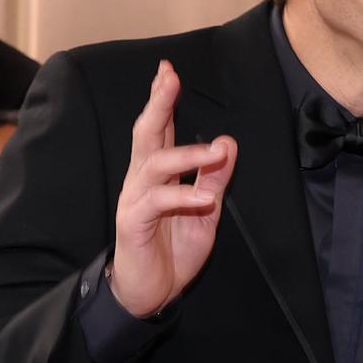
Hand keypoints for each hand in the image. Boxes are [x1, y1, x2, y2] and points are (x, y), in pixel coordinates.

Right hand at [111, 61, 234, 318]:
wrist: (149, 292)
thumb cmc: (172, 251)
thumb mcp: (205, 213)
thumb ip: (214, 180)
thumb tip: (228, 144)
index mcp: (157, 173)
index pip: (160, 129)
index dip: (163, 99)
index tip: (168, 70)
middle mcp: (142, 179)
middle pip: (147, 133)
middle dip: (158, 104)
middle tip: (169, 78)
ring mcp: (135, 199)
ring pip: (156, 164)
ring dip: (187, 154)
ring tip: (215, 150)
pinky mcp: (134, 222)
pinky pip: (158, 202)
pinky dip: (183, 197)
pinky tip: (203, 198)